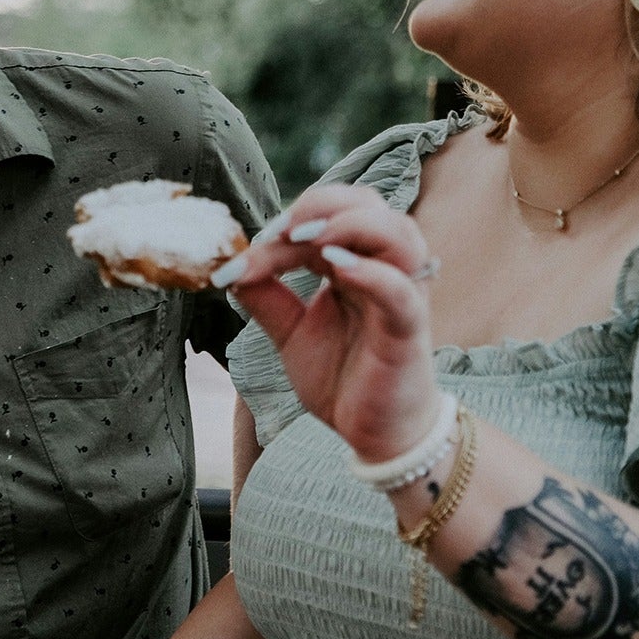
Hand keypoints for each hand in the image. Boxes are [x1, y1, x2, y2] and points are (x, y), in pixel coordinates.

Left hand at [217, 184, 444, 461]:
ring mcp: (402, 293)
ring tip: (307, 240)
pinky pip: (400, 289)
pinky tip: (337, 268)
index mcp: (354, 262)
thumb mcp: (291, 333)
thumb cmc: (343, 377)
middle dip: (320, 205)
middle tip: (280, 232)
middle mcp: (383, 268)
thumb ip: (265, 299)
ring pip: (397, 232)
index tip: (245, 252)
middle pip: (367, 203)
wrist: (376, 435)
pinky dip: (371, 272)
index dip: (285, 224)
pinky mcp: (410, 327)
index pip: (324, 217)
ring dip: (350, 224)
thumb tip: (228, 267)